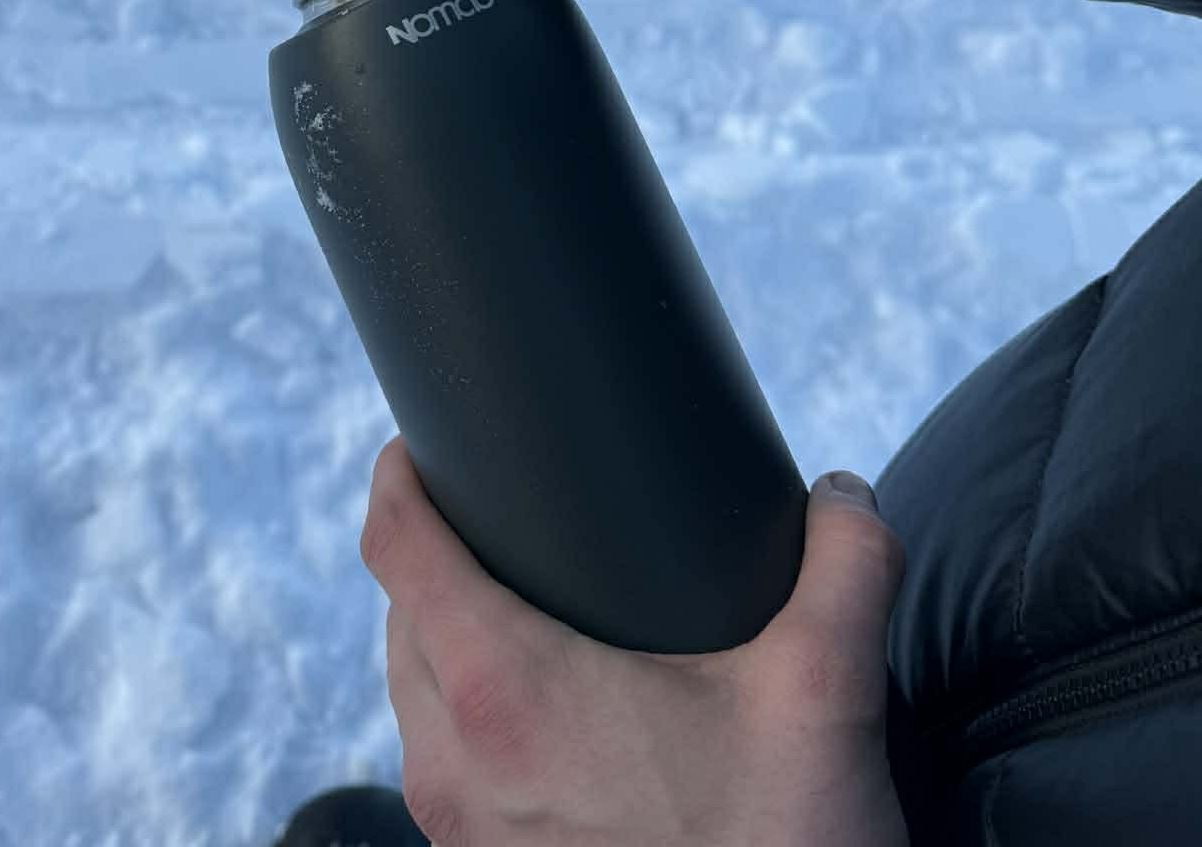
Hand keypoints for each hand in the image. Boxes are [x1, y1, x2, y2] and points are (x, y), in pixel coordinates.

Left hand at [361, 437, 908, 846]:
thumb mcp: (827, 690)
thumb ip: (847, 564)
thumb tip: (843, 493)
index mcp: (505, 693)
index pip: (397, 548)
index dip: (398, 475)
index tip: (423, 437)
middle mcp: (457, 767)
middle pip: (398, 616)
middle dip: (435, 551)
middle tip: (495, 507)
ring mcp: (462, 834)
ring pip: (413, 697)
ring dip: (444, 636)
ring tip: (517, 598)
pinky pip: (441, 765)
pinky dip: (465, 711)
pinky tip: (535, 702)